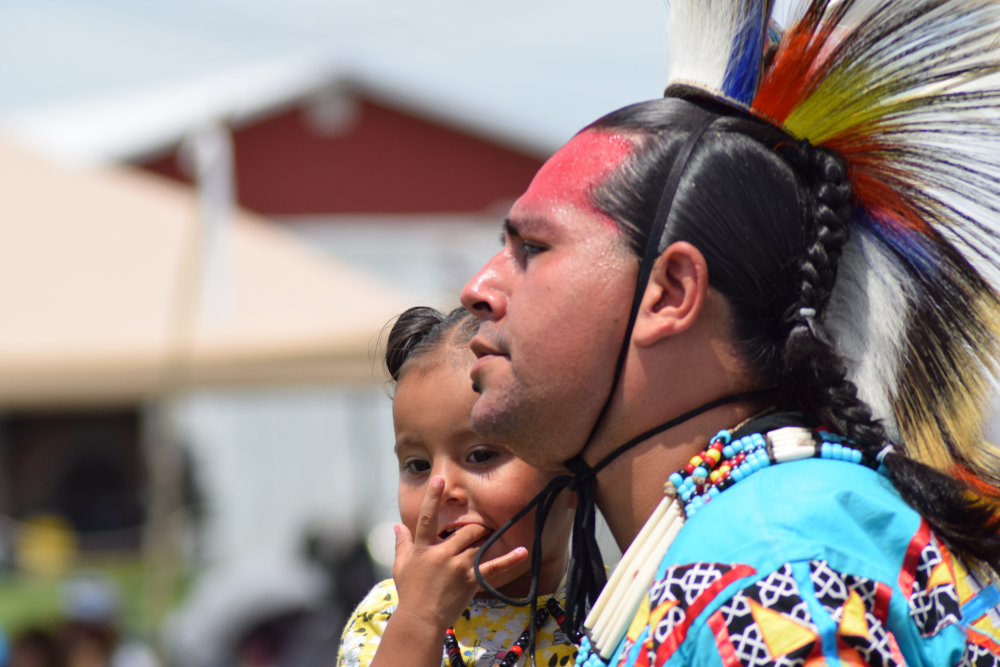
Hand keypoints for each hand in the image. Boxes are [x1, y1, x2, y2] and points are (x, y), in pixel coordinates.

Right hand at [391, 476, 527, 630]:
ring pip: (478, 543)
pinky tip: (523, 552)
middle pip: (464, 530)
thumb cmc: (410, 593)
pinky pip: (493, 567)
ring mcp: (457, 566)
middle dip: (474, 527)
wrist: (420, 620)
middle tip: (480, 528)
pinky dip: (509, 560)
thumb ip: (402, 544)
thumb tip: (397, 526)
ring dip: (486, 538)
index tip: (440, 479)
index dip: (433, 497)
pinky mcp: (470, 580)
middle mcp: (442, 553)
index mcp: (423, 548)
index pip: (427, 517)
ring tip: (493, 535)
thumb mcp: (401, 567)